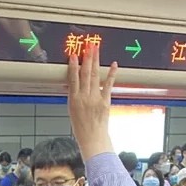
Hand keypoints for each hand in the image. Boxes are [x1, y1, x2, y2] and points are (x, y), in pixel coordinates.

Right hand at [67, 43, 117, 159]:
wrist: (92, 139)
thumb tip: (75, 84)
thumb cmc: (81, 128)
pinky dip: (111, 74)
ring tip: (96, 49)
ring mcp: (95, 98)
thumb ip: (75, 96)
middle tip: (88, 46)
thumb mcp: (72, 111)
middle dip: (87, 58)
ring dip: (96, 61)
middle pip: (85, 74)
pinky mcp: (105, 101)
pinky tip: (113, 65)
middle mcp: (84, 97)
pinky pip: (108, 85)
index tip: (73, 55)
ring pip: (95, 76)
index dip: (73, 66)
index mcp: (74, 100)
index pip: (73, 79)